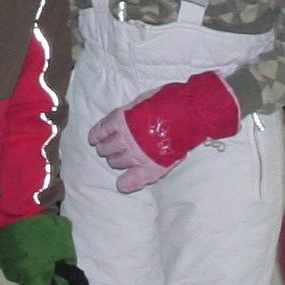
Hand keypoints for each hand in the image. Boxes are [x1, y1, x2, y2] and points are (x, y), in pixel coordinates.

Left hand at [87, 73, 238, 194]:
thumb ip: (131, 110)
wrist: (190, 113)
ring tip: (117, 160)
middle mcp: (126, 138)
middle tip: (108, 149)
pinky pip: (134, 180)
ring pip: (118, 162)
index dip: (97, 135)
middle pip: (108, 147)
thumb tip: (123, 117)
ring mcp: (138, 154)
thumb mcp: (143, 99)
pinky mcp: (152, 167)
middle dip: (106, 148)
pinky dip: (127, 183)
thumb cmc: (169, 101)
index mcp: (122, 119)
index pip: (103, 130)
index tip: (94, 139)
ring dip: (115, 160)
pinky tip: (122, 184)